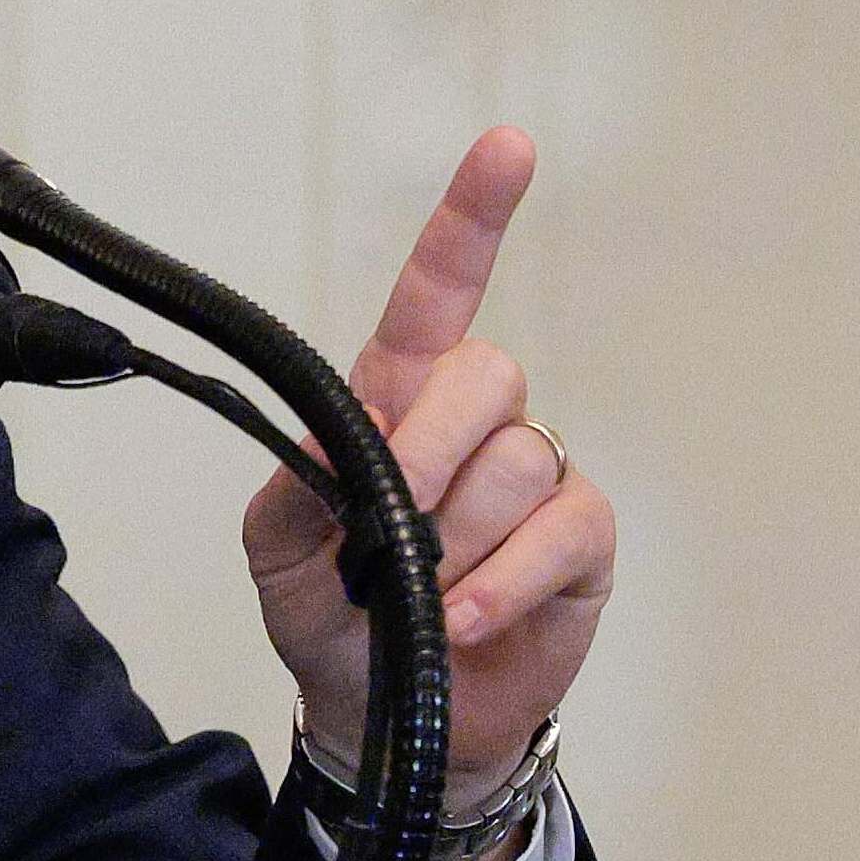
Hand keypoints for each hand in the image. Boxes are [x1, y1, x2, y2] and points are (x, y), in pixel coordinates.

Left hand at [242, 128, 615, 860]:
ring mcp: (537, 476)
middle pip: (483, 375)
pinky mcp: (582, 539)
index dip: (471, 221)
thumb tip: (339, 439)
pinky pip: (558, 530)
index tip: (507, 145)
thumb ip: (298, 482)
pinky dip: (499, 579)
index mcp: (398, 399)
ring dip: (452, 540)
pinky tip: (461, 618)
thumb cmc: (329, 614)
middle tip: (384, 527)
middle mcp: (477, 422)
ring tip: (418, 592)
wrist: (382, 714)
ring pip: (516, 460)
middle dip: (424, 451)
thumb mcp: (278, 547)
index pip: (437, 296)